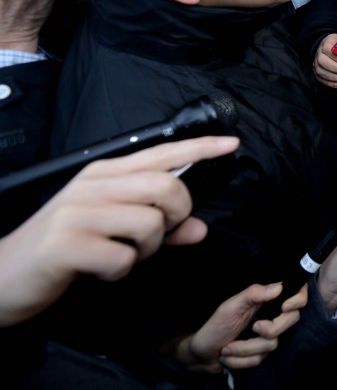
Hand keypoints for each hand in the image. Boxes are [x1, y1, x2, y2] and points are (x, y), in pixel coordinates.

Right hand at [0, 136, 238, 325]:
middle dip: (176, 215)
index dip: (199, 148)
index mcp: (104, 174)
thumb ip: (159, 227)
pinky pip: (123, 258)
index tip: (231, 144)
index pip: (161, 153)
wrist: (1, 275)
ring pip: (150, 224)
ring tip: (119, 255)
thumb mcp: (113, 231)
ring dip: (146, 250)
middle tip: (157, 235)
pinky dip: (120, 271)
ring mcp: (78, 213)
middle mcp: (92, 185)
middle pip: (166, 187)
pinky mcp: (66, 245)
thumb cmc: (63, 249)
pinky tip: (99, 270)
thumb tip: (199, 228)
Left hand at [170, 282, 306, 372]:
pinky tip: (228, 355)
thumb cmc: (214, 326)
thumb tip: (278, 286)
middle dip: (270, 330)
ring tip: (227, 348)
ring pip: (271, 344)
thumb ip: (253, 294)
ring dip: (244, 349)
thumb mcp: (230, 306)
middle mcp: (270, 316)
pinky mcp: (260, 353)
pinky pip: (259, 359)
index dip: (298, 299)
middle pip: (290, 321)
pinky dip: (239, 360)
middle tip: (253, 327)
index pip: (295, 293)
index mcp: (265, 301)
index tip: (285, 307)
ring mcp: (266, 337)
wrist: (201, 353)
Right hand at [313, 33, 336, 87]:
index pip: (327, 50)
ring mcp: (316, 63)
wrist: (331, 47)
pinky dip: (331, 83)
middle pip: (322, 62)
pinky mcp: (316, 72)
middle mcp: (319, 53)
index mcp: (326, 43)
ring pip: (321, 72)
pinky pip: (321, 79)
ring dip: (335, 78)